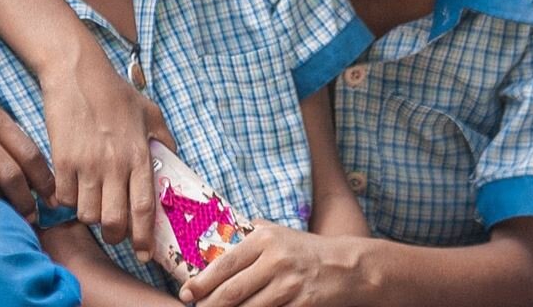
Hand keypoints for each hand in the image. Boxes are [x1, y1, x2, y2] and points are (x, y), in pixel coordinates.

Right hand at [40, 40, 175, 260]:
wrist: (76, 71)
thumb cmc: (114, 91)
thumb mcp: (149, 111)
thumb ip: (164, 140)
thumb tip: (176, 163)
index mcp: (138, 154)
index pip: (145, 208)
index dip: (145, 237)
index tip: (144, 254)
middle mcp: (114, 164)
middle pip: (114, 221)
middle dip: (114, 235)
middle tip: (114, 230)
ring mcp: (86, 163)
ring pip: (87, 213)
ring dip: (90, 214)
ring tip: (92, 203)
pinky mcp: (62, 160)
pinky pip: (63, 198)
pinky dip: (66, 200)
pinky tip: (70, 189)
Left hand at [181, 223, 353, 306]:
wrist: (345, 266)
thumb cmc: (305, 250)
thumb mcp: (278, 233)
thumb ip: (250, 236)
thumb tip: (217, 241)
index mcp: (265, 239)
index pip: (225, 264)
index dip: (202, 282)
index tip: (187, 293)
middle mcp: (275, 260)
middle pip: (232, 291)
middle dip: (209, 305)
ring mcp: (289, 285)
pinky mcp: (301, 305)